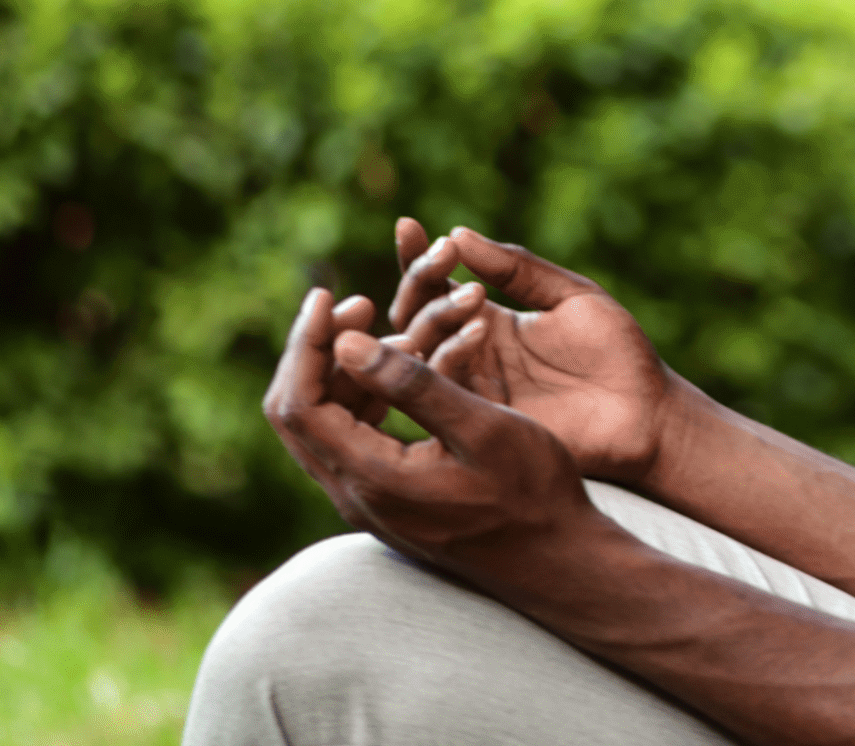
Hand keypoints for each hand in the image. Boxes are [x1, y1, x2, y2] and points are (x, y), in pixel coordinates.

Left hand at [262, 286, 599, 582]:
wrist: (558, 561)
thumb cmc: (533, 494)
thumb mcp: (482, 429)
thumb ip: (414, 385)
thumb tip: (348, 343)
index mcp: (373, 479)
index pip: (301, 404)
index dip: (306, 344)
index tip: (329, 294)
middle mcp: (357, 497)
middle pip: (296, 414)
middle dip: (316, 351)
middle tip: (358, 303)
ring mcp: (370, 503)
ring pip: (322, 426)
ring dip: (342, 372)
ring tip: (390, 329)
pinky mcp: (388, 501)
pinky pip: (350, 440)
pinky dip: (363, 396)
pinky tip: (402, 368)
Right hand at [379, 219, 681, 485]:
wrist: (646, 411)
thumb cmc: (615, 351)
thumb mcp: (569, 295)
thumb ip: (517, 269)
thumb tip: (459, 233)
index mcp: (486, 321)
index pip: (433, 287)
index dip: (416, 257)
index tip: (408, 224)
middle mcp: (469, 354)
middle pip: (415, 317)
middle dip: (420, 281)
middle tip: (443, 255)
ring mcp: (472, 389)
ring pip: (421, 351)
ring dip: (434, 316)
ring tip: (471, 292)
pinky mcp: (480, 420)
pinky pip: (446, 389)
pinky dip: (450, 357)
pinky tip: (478, 328)